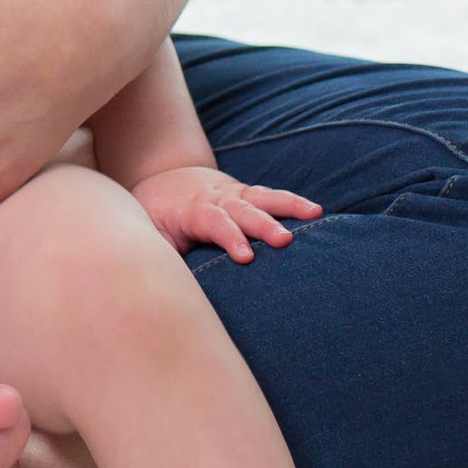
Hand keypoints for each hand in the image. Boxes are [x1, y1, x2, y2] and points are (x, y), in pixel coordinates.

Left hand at [131, 164, 322, 262]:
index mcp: (192, 210)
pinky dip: (293, 202)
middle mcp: (216, 198)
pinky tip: (316, 211)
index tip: (246, 257)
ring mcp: (234, 194)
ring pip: (261, 197)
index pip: (212, 221)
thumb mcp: (152, 236)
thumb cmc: (158, 218)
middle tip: (284, 241)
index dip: (229, 237)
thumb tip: (170, 285)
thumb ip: (164, 256)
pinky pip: (271, 197)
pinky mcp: (247, 195)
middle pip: (242, 209)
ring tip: (314, 214)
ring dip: (287, 206)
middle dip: (263, 225)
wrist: (163, 181)